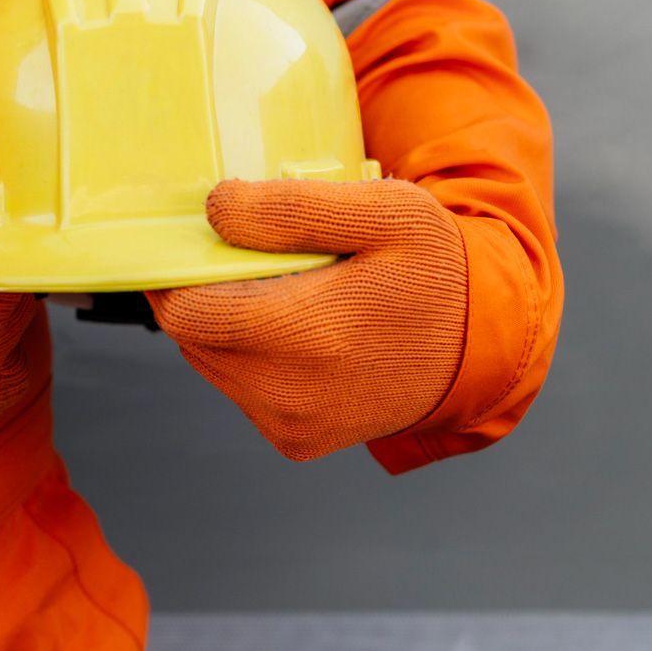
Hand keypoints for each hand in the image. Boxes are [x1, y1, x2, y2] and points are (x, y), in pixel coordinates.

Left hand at [146, 177, 467, 459]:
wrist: (479, 346)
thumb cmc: (433, 269)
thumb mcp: (384, 212)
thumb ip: (294, 209)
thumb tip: (215, 209)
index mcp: (310, 335)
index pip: (187, 312)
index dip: (173, 274)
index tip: (188, 240)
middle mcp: (292, 394)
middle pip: (191, 338)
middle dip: (200, 294)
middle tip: (238, 256)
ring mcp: (292, 425)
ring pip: (210, 363)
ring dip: (223, 324)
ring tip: (274, 290)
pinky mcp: (297, 441)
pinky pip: (240, 389)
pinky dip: (247, 355)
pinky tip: (291, 329)